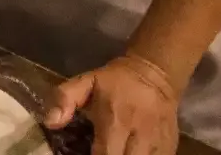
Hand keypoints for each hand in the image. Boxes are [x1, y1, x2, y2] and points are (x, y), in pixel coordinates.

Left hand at [46, 54, 180, 154]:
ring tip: (113, 151)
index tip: (83, 153)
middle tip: (99, 152)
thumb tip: (50, 122)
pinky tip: (128, 151)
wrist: (154, 74)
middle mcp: (139, 135)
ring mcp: (158, 143)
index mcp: (115, 120)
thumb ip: (64, 99)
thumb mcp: (85, 82)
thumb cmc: (115, 82)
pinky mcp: (170, 146)